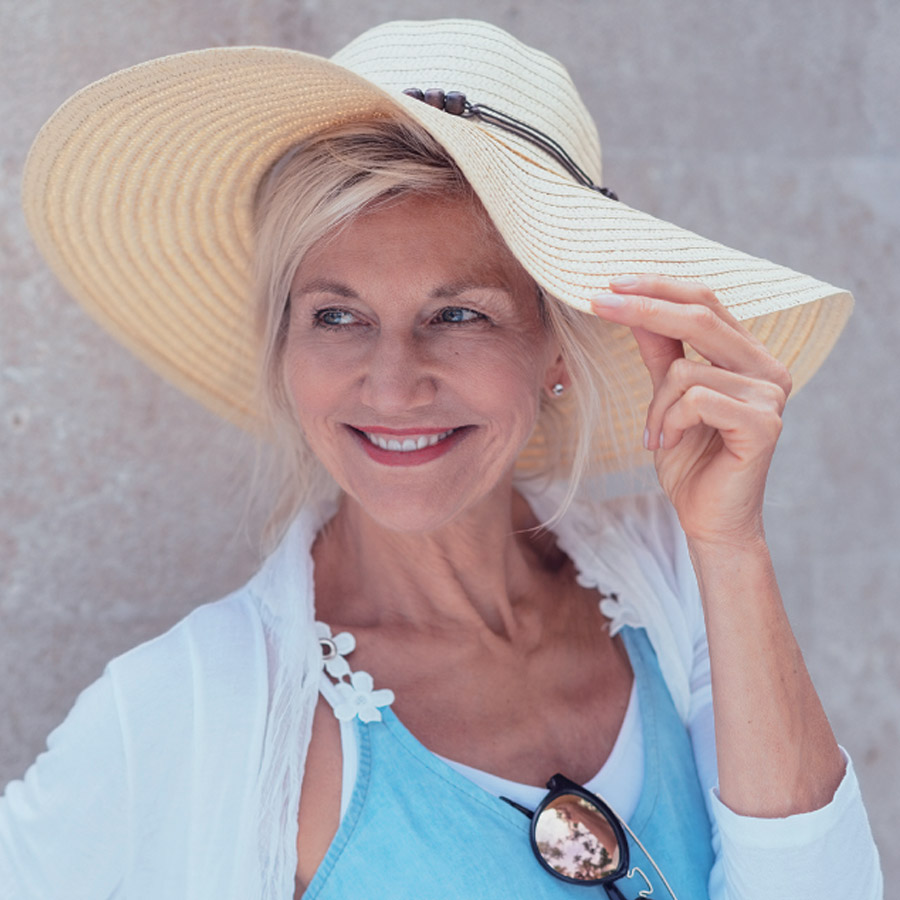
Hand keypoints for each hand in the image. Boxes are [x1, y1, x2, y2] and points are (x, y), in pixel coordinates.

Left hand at [591, 276, 792, 546]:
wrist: (708, 519)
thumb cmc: (689, 459)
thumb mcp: (665, 397)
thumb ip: (659, 351)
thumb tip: (632, 303)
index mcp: (748, 356)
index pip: (705, 302)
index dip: (658, 286)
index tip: (610, 283)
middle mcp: (767, 369)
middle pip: (700, 316)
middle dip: (643, 307)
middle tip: (598, 301)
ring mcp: (771, 396)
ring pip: (686, 369)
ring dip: (656, 405)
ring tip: (658, 436)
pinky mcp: (765, 425)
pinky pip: (696, 401)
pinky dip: (669, 422)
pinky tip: (670, 445)